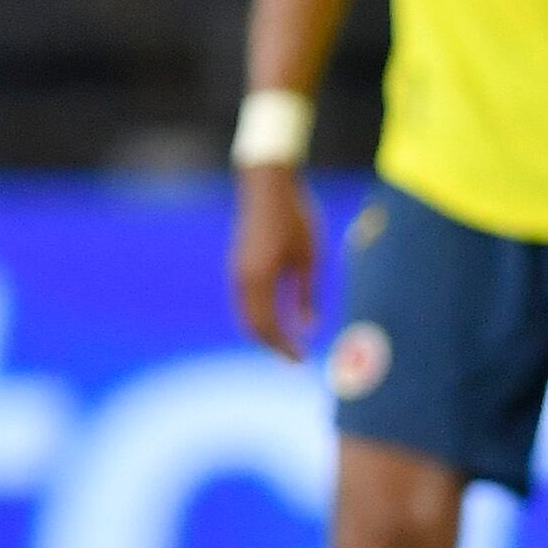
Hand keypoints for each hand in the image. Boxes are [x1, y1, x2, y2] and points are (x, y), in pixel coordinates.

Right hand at [230, 165, 319, 358]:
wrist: (268, 188)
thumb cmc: (295, 219)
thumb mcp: (310, 258)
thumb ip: (307, 295)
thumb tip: (310, 328)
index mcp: (258, 279)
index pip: (267, 326)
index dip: (283, 346)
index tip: (301, 359)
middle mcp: (241, 279)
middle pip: (252, 325)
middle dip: (272, 345)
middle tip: (295, 358)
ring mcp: (237, 272)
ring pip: (245, 314)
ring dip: (264, 332)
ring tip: (287, 345)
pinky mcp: (239, 265)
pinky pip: (245, 301)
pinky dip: (259, 317)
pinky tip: (277, 321)